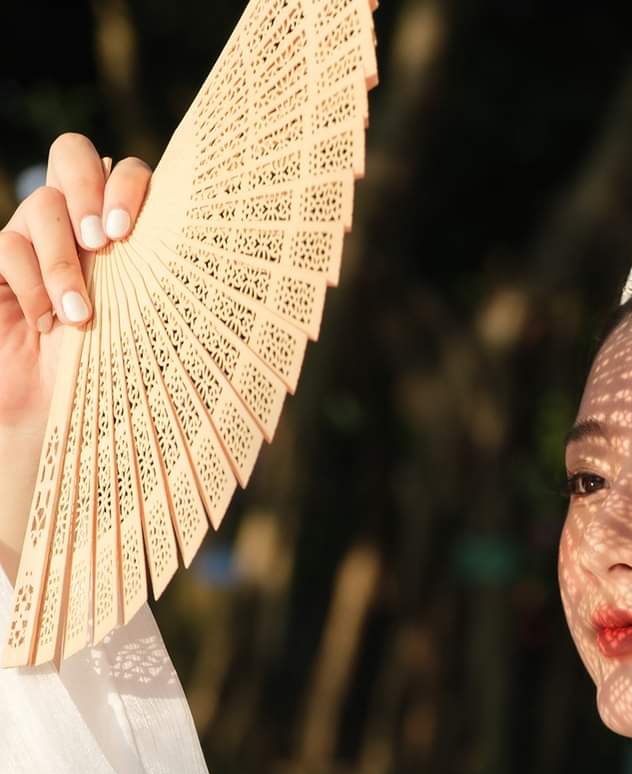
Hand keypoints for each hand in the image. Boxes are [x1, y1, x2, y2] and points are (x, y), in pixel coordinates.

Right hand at [0, 135, 151, 570]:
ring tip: (79, 314)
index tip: (131, 232)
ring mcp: (35, 240)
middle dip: (88, 189)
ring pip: (40, 205)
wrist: (64, 428)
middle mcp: (80, 224)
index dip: (128, 185)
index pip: (127, 172)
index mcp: (128, 234)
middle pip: (72, 153)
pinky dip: (29, 280)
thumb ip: (190, 308)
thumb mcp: (165, 344)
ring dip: (62, 258)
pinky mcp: (2, 267)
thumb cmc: (125, 387)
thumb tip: (271, 310)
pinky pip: (6, 246)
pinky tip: (48, 322)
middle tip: (104, 242)